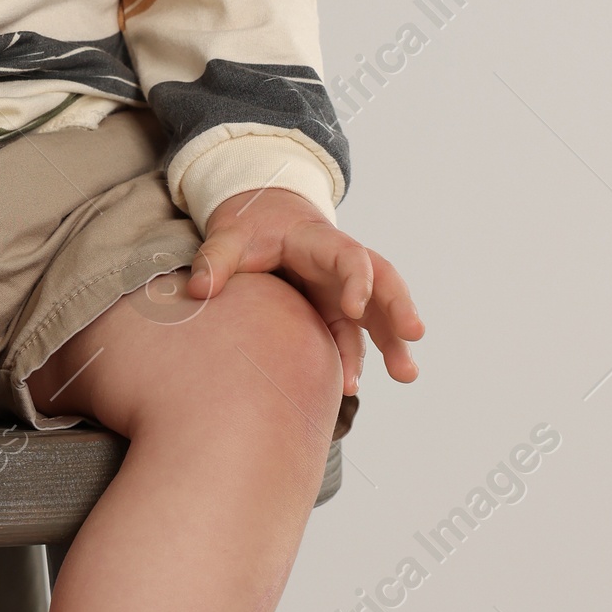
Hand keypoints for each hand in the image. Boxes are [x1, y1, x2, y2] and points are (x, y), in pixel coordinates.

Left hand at [188, 188, 422, 390]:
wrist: (260, 223)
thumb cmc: (249, 227)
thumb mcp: (229, 235)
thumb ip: (215, 259)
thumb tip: (197, 290)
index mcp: (319, 241)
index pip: (350, 256)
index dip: (357, 279)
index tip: (353, 308)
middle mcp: (340, 266)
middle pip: (383, 281)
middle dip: (399, 307)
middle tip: (413, 334)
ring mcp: (341, 290)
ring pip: (377, 315)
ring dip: (393, 342)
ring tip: (407, 374)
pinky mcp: (334, 311)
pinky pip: (352, 336)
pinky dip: (356, 359)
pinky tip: (351, 388)